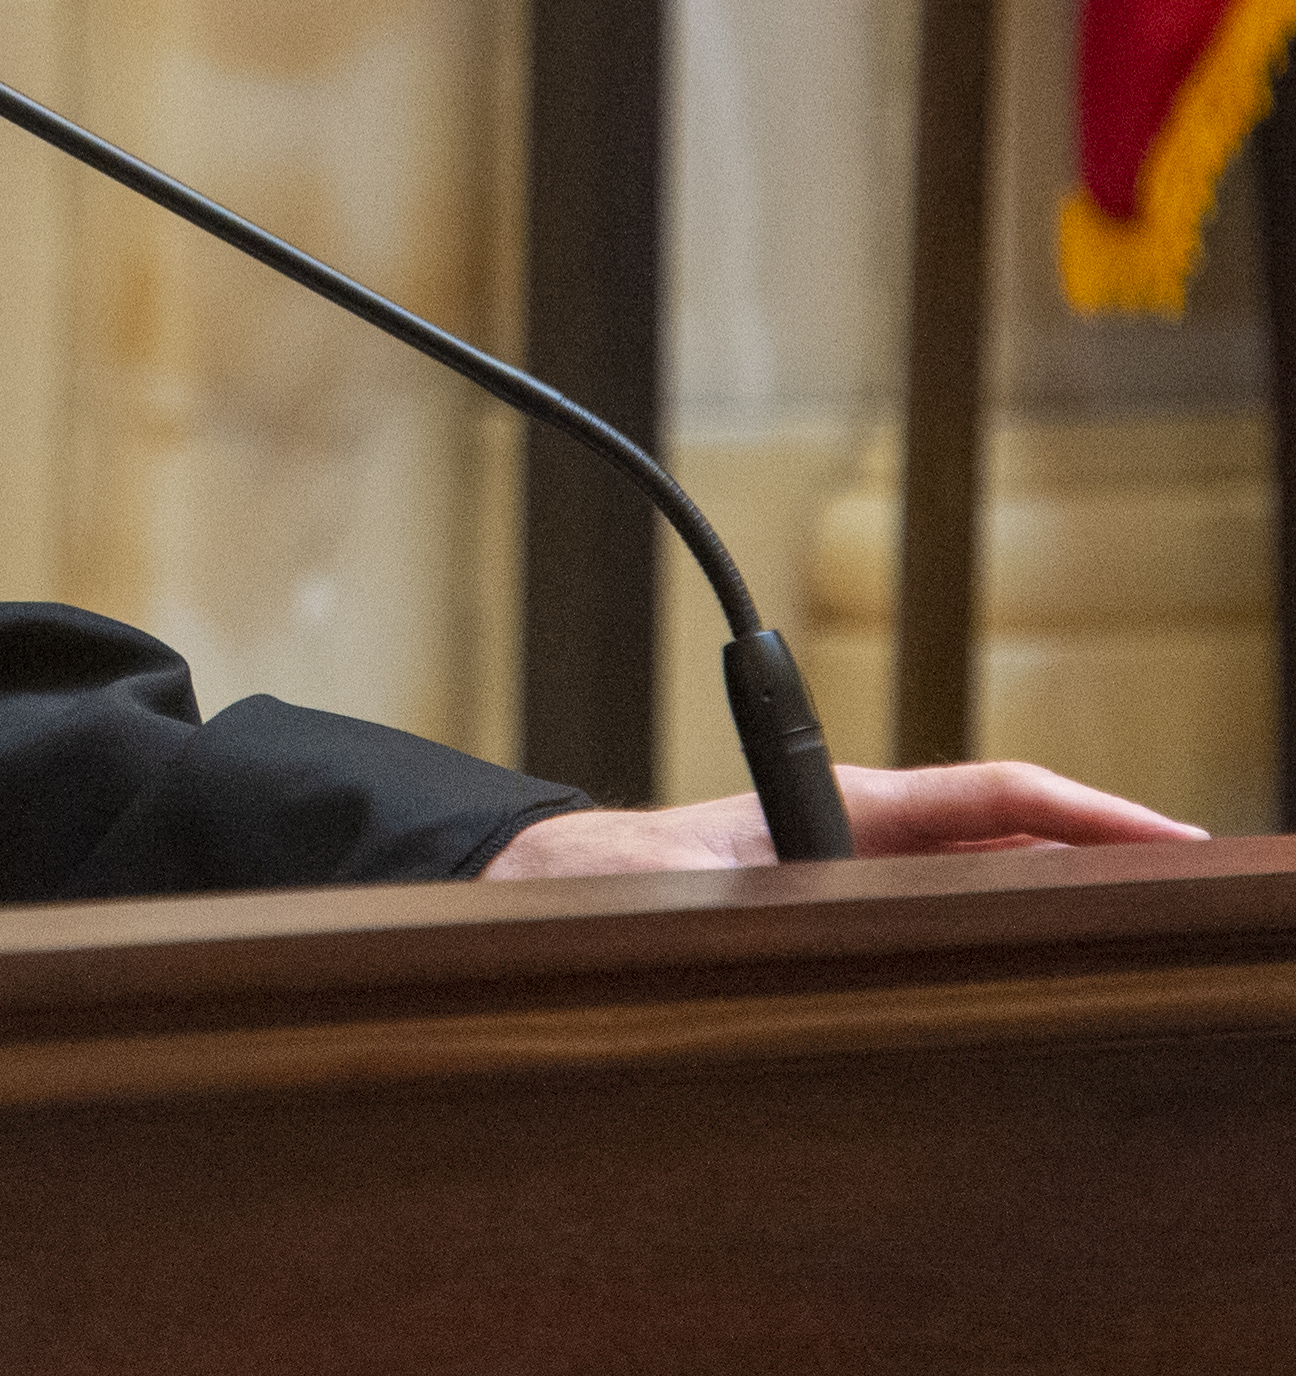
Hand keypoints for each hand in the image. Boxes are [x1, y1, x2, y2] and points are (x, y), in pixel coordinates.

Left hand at [484, 759, 1207, 877]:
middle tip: (1192, 886)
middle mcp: (867, 827)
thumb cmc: (622, 879)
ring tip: (1147, 923)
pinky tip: (1059, 960)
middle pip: (1015, 832)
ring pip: (993, 870)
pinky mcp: (852, 903)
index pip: (998, 797)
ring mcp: (865, 865)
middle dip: (1104, 850)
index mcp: (847, 804)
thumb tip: (832, 895)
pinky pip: (956, 905)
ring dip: (1066, 890)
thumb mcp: (708, 883)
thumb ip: (775, 890)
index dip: (1093, 813)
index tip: (1172, 838)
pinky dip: (1017, 921)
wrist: (563, 887)